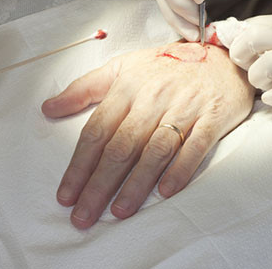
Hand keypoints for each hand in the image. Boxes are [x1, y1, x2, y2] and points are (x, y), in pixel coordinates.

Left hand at [42, 42, 253, 227]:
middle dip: (99, 184)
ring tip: (119, 211)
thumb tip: (48, 108)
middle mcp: (154, 98)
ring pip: (155, 149)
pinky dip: (181, 169)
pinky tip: (166, 192)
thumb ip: (85, 88)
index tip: (65, 195)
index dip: (79, 165)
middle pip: (122, 145)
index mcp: (128, 86)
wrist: (223, 55)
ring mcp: (185, 107)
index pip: (97, 130)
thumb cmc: (169, 65)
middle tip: (83, 216)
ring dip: (136, 183)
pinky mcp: (213, 116)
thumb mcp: (124, 66)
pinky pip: (195, 146)